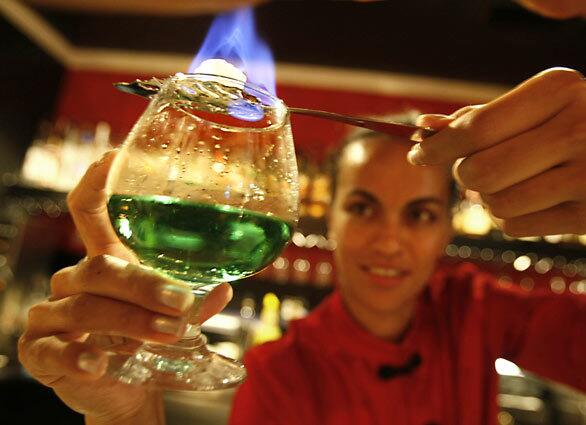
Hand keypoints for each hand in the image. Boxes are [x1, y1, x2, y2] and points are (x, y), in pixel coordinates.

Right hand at [18, 151, 231, 423]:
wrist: (123, 390)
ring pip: (85, 305)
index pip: (89, 212)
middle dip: (142, 284)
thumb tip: (225, 289)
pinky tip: (102, 362)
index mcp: (104, 262)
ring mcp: (52, 314)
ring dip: (130, 319)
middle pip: (100, 266)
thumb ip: (193, 301)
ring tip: (168, 332)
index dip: (96, 182)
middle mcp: (73, 281)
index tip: (113, 155)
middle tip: (180, 302)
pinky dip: (80, 355)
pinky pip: (55, 350)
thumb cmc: (143, 340)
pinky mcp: (40, 351)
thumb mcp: (169, 316)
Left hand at [409, 67, 585, 236]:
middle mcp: (578, 129)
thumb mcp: (536, 107)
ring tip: (514, 182)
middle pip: (478, 171)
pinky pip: (514, 226)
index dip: (437, 146)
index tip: (417, 153)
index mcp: (559, 91)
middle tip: (476, 169)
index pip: (475, 128)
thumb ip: (481, 117)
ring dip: (488, 199)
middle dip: (465, 174)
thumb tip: (423, 127)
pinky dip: (510, 218)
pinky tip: (534, 200)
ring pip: (494, 203)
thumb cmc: (574, 124)